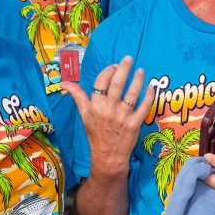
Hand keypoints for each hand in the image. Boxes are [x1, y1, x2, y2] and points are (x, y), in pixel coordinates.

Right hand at [62, 56, 154, 176]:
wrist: (108, 155)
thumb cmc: (96, 133)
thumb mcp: (84, 115)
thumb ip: (77, 96)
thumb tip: (65, 83)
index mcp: (95, 106)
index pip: (101, 82)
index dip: (109, 70)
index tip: (115, 65)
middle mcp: (108, 110)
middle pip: (117, 83)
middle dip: (124, 68)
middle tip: (129, 59)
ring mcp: (123, 117)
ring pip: (132, 93)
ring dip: (138, 79)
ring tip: (141, 71)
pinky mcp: (135, 124)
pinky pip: (144, 106)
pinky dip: (148, 95)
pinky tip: (150, 87)